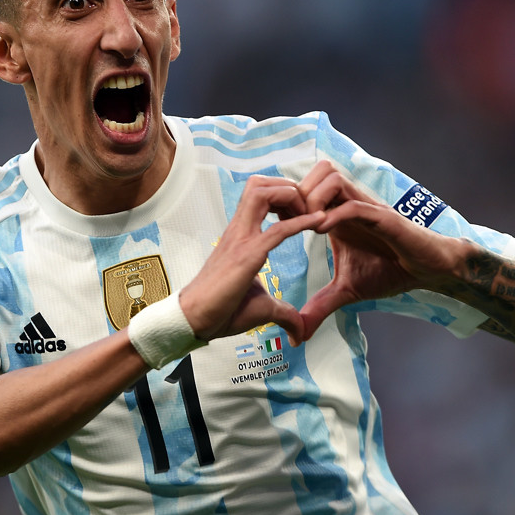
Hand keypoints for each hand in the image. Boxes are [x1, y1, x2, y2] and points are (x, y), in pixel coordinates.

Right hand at [179, 175, 324, 344]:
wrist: (195, 320)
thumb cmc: (222, 310)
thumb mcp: (262, 307)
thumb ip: (283, 313)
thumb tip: (300, 330)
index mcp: (241, 235)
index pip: (259, 195)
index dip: (283, 195)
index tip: (303, 210)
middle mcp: (239, 230)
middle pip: (260, 184)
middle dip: (288, 187)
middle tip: (307, 208)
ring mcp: (240, 239)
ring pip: (263, 193)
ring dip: (291, 197)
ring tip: (310, 213)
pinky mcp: (246, 256)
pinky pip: (277, 229)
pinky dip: (302, 221)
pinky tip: (319, 222)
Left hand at [295, 160, 467, 339]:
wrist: (427, 269)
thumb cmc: (389, 271)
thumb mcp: (346, 291)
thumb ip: (320, 306)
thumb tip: (298, 334)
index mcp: (336, 214)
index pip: (305, 187)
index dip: (287, 201)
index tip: (275, 226)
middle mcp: (349, 204)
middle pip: (316, 171)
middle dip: (297, 194)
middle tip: (288, 222)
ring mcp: (366, 207)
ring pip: (332, 177)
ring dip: (314, 199)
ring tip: (306, 227)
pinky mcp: (384, 218)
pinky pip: (355, 206)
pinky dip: (336, 215)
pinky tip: (323, 232)